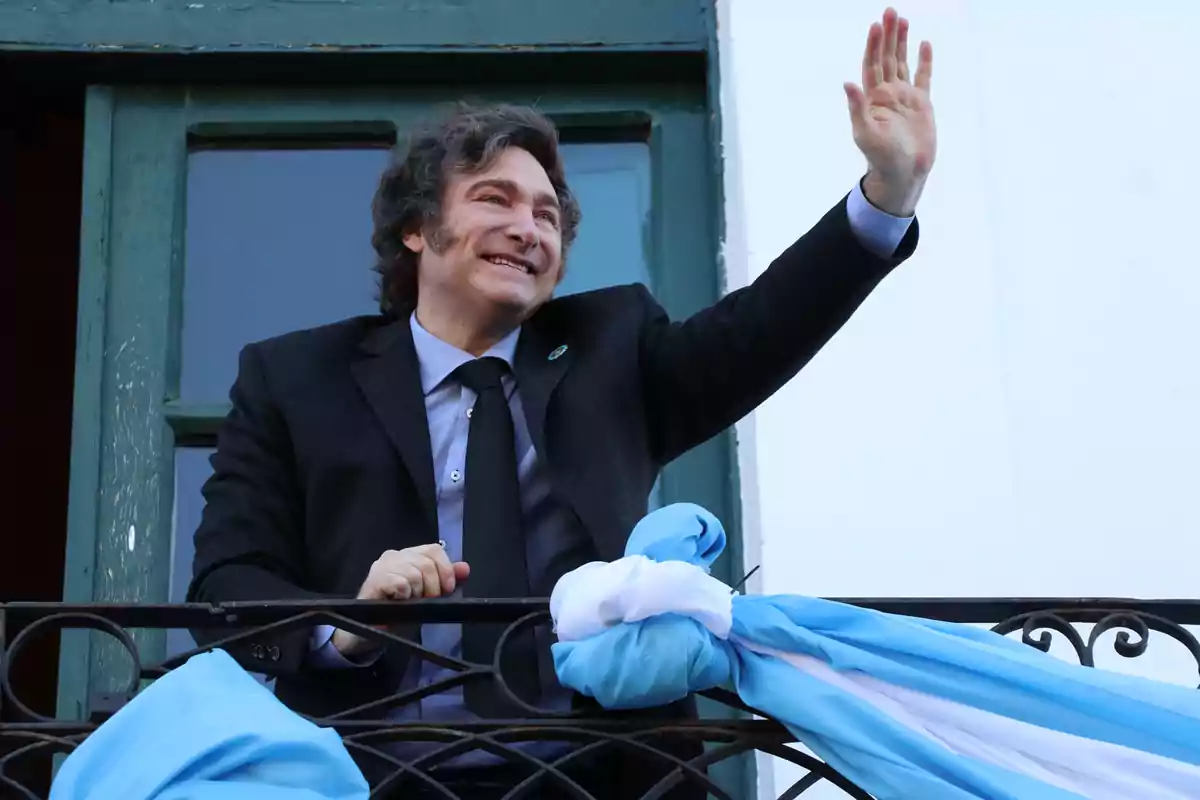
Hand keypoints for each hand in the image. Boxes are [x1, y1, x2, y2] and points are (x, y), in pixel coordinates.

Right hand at [331, 544, 470, 656]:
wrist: (369, 630)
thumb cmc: (397, 610)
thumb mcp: (426, 595)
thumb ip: (445, 580)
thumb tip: (464, 568)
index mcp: (409, 555)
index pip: (434, 550)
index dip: (445, 569)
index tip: (447, 589)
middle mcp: (395, 555)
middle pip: (426, 563)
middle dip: (433, 587)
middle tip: (424, 601)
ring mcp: (382, 566)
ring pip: (414, 575)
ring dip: (416, 594)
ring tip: (407, 602)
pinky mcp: (374, 580)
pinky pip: (400, 583)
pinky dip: (404, 595)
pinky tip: (397, 601)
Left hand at [844, 7, 935, 215]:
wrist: (903, 173)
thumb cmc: (880, 157)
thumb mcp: (864, 133)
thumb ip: (856, 107)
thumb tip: (847, 82)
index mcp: (873, 98)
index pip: (872, 65)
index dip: (873, 45)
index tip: (876, 25)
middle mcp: (888, 94)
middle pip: (887, 58)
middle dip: (887, 35)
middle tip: (889, 11)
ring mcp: (905, 97)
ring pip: (903, 63)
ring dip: (902, 42)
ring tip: (902, 20)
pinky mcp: (922, 104)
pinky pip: (924, 77)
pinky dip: (924, 60)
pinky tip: (924, 44)